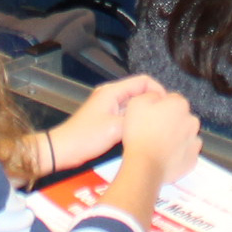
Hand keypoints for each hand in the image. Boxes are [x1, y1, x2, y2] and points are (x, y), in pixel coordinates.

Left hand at [37, 74, 166, 177]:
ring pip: (134, 104)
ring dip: (146, 112)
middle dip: (154, 102)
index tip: (168, 106)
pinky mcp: (107, 118)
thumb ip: (136, 119)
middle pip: (140, 91)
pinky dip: (137, 120)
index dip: (159, 91)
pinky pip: (127, 114)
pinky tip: (145, 132)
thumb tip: (156, 117)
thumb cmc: (86, 138)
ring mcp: (109, 106)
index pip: (144, 81)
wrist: (63, 149)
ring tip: (159, 125)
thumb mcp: (114, 128)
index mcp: (113, 91)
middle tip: (167, 117)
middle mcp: (111, 95)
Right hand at [113, 87, 202, 186]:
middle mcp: (191, 121)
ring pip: (185, 134)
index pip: (173, 99)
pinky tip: (165, 154)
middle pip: (181, 116)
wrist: (145, 165)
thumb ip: (150, 94)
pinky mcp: (192, 158)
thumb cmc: (141, 136)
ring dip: (175, 136)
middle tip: (153, 129)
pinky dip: (178, 152)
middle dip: (170, 120)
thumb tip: (157, 96)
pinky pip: (186, 151)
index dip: (161, 106)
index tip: (152, 114)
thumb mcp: (136, 103)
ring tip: (159, 143)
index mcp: (179, 105)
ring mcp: (194, 140)